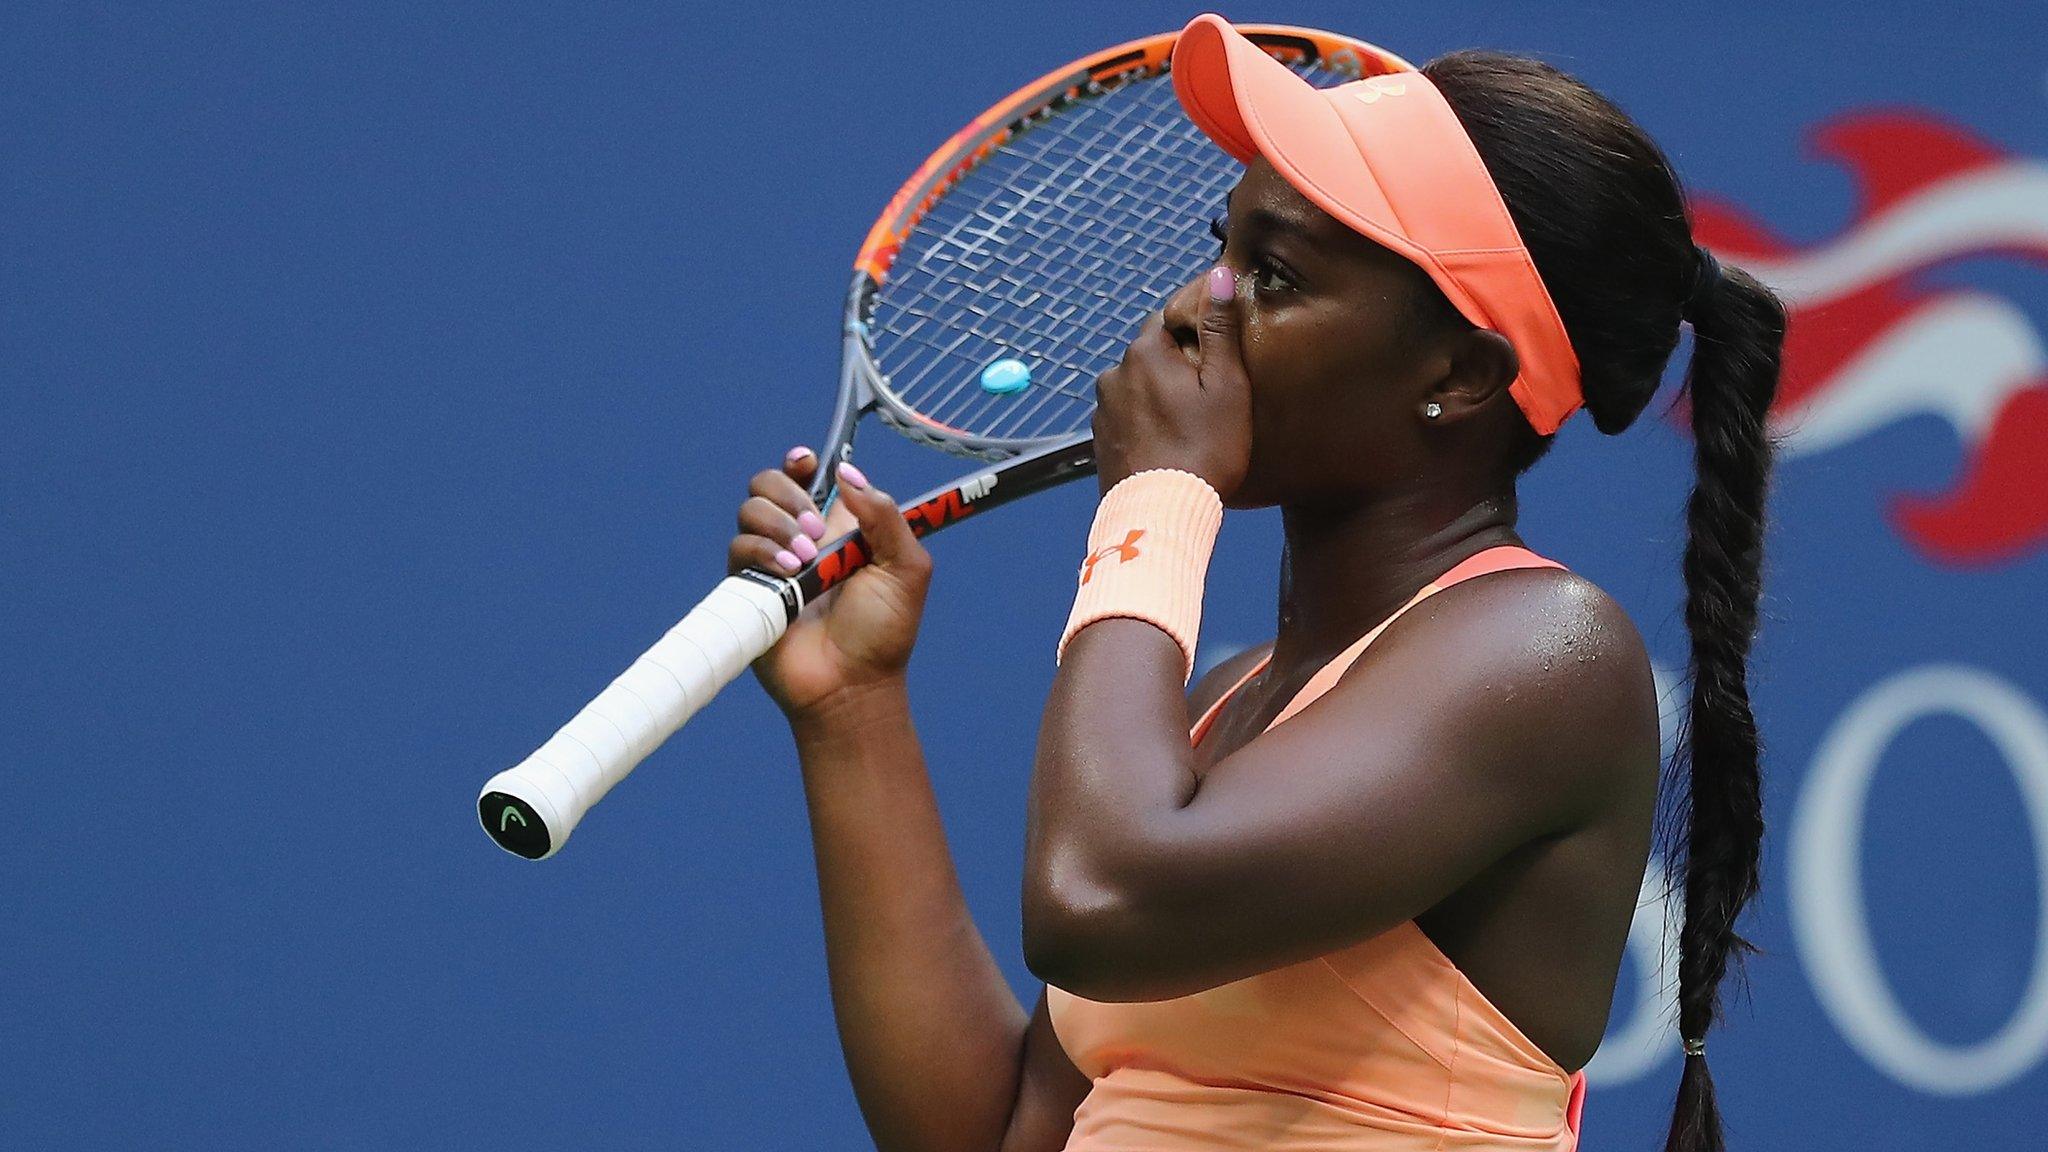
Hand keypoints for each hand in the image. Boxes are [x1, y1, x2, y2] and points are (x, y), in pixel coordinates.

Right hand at [727, 450, 932, 716]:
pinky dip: (762, 550)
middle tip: (817, 531)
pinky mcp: (749, 587)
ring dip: (778, 524)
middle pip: (769, 483)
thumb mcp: (906, 568)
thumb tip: (847, 475)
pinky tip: (789, 573)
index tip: (806, 463)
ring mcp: (771, 561)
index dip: (800, 463)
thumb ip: (885, 516)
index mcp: (839, 527)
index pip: (808, 477)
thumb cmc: (884, 632)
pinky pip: (738, 547)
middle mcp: (800, 538)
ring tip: (806, 560)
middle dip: (789, 493)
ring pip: (750, 510)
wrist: (852, 684)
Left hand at [1091, 265, 1253, 496]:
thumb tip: (1219, 275)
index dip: (1196, 331)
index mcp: (1144, 352)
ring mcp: (1101, 410)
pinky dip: (1145, 425)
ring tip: (1189, 426)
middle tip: (1210, 397)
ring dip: (1158, 397)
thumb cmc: (1204, 450)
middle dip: (1177, 367)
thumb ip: (1220, 328)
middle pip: (1152, 356)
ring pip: (1138, 389)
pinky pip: (1127, 419)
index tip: (1218, 353)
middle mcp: (1113, 374)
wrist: (1161, 515)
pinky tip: (1167, 446)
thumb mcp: (1226, 386)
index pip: (1169, 320)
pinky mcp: (1099, 442)